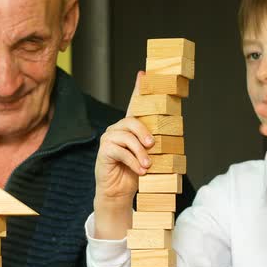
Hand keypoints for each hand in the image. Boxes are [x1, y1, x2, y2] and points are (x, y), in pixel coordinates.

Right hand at [94, 71, 153, 238]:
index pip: (134, 104)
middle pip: (131, 120)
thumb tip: (162, 137)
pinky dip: (133, 161)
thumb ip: (152, 143)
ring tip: (148, 165)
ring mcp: (108, 139)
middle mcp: (117, 129)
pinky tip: (140, 170)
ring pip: (126, 136)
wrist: (119, 193)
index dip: (138, 88)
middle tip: (154, 146)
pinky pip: (120, 151)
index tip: (143, 73)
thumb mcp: (148, 156)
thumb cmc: (135, 173)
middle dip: (145, 132)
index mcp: (129, 128)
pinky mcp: (104, 152)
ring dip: (140, 152)